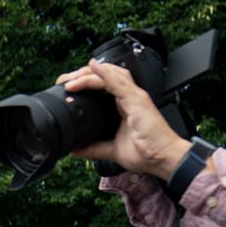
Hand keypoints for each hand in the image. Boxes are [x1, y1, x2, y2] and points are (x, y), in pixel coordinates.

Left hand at [56, 60, 190, 178]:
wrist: (162, 158)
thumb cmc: (146, 152)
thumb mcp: (111, 150)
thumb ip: (94, 148)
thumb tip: (75, 149)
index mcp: (123, 105)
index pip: (102, 86)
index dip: (84, 83)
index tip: (66, 88)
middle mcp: (129, 97)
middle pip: (104, 76)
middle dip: (82, 75)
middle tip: (63, 81)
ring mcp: (134, 96)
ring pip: (109, 75)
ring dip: (88, 74)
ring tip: (70, 79)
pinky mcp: (137, 100)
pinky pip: (119, 82)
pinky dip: (105, 73)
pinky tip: (93, 67)